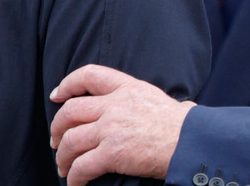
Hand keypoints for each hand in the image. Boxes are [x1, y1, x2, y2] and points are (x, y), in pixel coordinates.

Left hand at [49, 65, 194, 185]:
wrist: (193, 142)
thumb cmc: (185, 126)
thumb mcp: (163, 100)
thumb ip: (152, 102)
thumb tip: (180, 107)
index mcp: (127, 88)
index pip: (89, 75)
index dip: (68, 84)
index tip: (57, 95)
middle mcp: (115, 105)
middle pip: (71, 111)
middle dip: (57, 127)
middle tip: (56, 140)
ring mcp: (111, 128)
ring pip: (70, 140)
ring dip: (62, 157)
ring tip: (63, 167)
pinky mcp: (112, 152)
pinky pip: (81, 167)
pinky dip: (74, 177)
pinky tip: (75, 184)